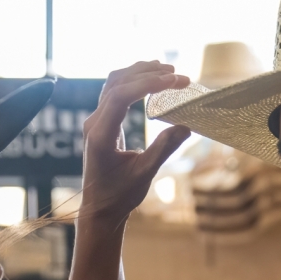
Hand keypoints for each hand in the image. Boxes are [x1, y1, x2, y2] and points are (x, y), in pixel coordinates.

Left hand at [79, 60, 190, 226]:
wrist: (99, 209)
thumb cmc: (119, 196)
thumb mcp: (144, 175)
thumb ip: (163, 149)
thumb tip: (186, 126)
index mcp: (100, 135)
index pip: (121, 95)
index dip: (149, 84)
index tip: (176, 82)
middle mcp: (94, 124)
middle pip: (117, 83)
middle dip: (148, 74)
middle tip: (178, 75)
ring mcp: (95, 122)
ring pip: (114, 83)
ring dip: (139, 73)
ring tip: (167, 71)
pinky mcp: (101, 124)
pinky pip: (114, 93)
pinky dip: (133, 82)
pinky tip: (151, 80)